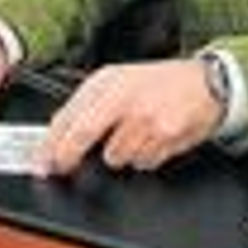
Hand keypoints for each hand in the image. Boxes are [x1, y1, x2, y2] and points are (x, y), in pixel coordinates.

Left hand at [38, 58, 223, 175]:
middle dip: (69, 157)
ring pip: (114, 158)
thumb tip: (58, 135)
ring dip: (120, 155)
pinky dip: (144, 157)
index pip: (69, 116)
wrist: (206, 83)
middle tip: (64, 166)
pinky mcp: (165, 136)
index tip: (42, 161)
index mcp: (109, 81)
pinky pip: (142, 163)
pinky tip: (153, 138)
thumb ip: (88, 105)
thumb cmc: (159, 83)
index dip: (51, 144)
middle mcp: (125, 97)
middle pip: (82, 136)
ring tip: (134, 135)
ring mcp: (145, 118)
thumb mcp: (119, 81)